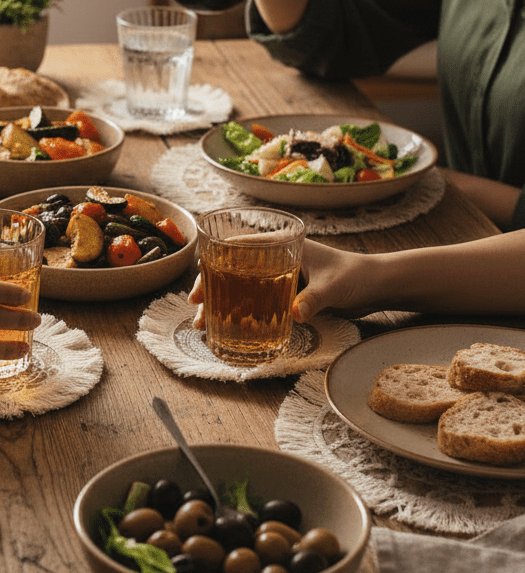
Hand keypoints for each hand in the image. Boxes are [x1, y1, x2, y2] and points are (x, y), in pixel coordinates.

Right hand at [186, 241, 378, 330]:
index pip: (236, 249)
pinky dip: (240, 313)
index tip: (199, 288)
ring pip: (240, 287)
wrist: (377, 286)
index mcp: (281, 244)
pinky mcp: (286, 293)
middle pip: (231, 270)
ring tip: (205, 325)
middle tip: (196, 311)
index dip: (212, 266)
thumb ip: (314, 299)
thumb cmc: (356, 275)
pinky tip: (229, 328)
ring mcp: (279, 276)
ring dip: (221, 303)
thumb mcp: (333, 287)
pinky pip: (256, 302)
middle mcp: (274, 258)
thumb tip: (295, 314)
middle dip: (210, 289)